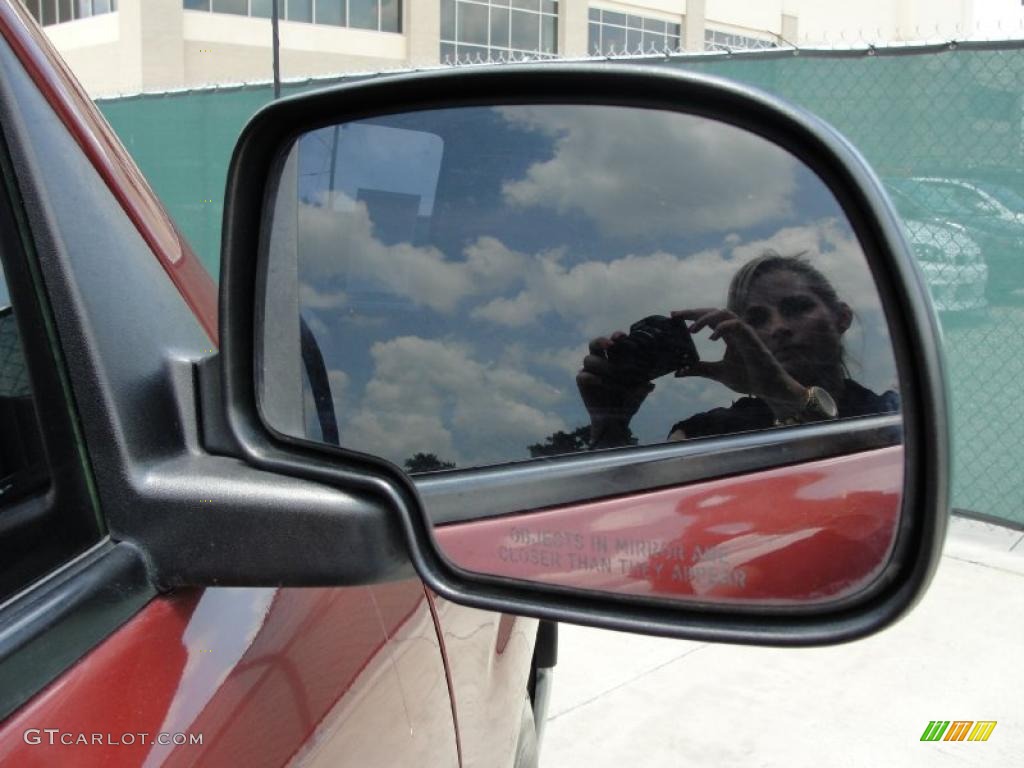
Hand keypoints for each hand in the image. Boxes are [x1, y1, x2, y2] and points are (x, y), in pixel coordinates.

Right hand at [576, 333, 653, 445]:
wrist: (615, 421)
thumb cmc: (628, 403)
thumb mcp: (639, 396)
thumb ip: (642, 389)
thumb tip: (650, 385)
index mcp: (616, 359)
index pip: (614, 343)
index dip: (616, 337)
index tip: (622, 336)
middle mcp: (602, 362)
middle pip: (595, 344)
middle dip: (601, 341)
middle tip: (611, 344)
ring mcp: (591, 371)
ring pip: (589, 359)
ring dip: (600, 363)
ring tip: (611, 371)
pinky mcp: (583, 383)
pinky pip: (582, 375)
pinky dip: (590, 377)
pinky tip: (599, 381)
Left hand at [671, 308, 806, 409]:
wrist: (769, 388)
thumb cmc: (748, 378)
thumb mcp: (717, 373)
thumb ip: (699, 369)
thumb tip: (678, 372)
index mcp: (728, 336)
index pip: (708, 319)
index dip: (691, 315)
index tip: (673, 316)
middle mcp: (735, 331)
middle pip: (713, 311)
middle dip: (693, 312)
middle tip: (675, 315)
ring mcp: (744, 333)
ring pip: (724, 313)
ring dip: (706, 318)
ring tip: (692, 330)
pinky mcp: (752, 339)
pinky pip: (737, 325)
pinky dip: (723, 327)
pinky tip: (712, 337)